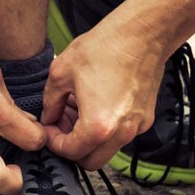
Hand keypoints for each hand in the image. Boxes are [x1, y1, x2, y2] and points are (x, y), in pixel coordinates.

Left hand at [41, 13, 166, 169]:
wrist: (143, 32)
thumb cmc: (103, 47)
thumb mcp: (61, 73)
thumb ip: (50, 104)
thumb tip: (48, 119)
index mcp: (98, 126)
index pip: (70, 153)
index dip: (53, 142)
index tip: (48, 127)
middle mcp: (121, 133)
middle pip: (90, 161)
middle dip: (71, 147)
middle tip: (61, 124)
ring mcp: (137, 127)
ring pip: (106, 149)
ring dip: (88, 139)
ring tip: (76, 109)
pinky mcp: (145, 118)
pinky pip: (120, 135)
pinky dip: (105, 129)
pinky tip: (94, 103)